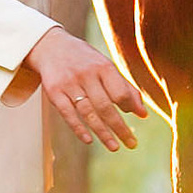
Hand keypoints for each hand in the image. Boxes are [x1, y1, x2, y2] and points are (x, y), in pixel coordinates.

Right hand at [24, 27, 150, 150]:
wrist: (50, 46)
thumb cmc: (85, 60)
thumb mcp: (105, 66)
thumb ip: (124, 88)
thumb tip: (142, 114)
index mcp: (103, 66)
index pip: (120, 92)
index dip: (130, 107)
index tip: (138, 120)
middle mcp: (86, 74)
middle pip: (105, 106)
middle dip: (120, 127)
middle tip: (131, 144)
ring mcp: (69, 83)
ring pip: (88, 113)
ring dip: (102, 132)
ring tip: (114, 147)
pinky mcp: (54, 92)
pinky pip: (67, 114)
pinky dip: (78, 128)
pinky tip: (89, 140)